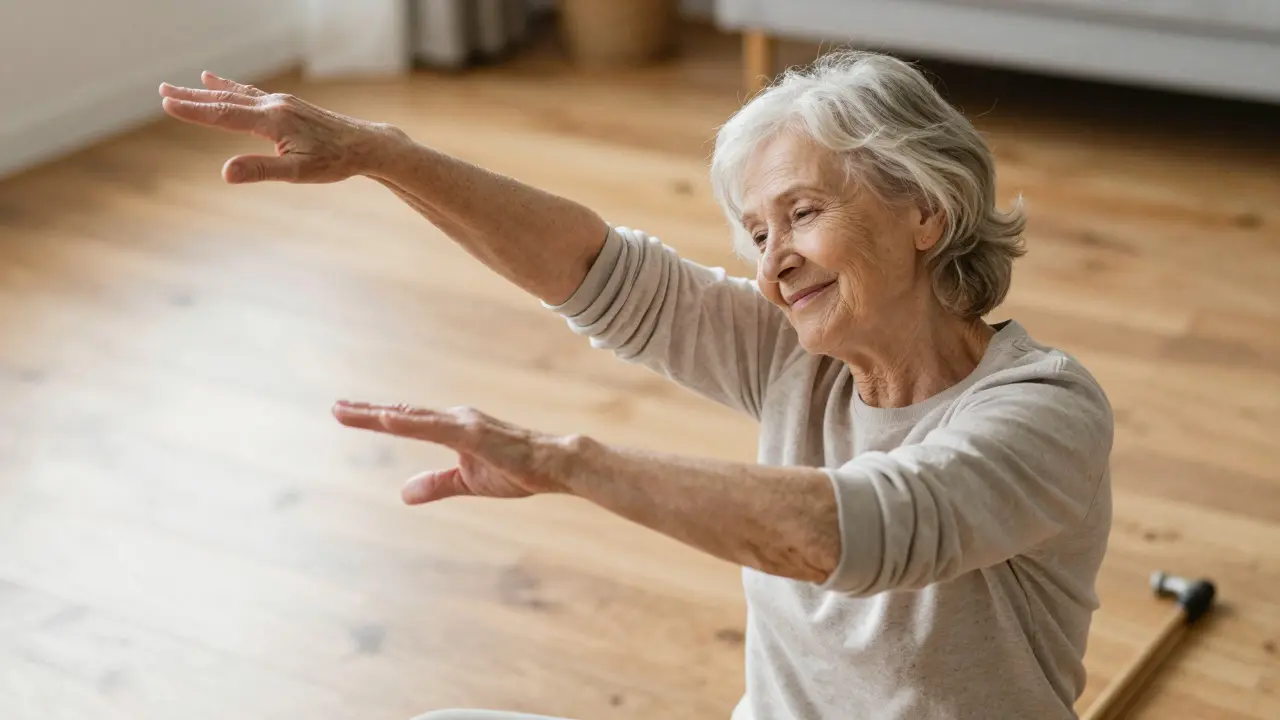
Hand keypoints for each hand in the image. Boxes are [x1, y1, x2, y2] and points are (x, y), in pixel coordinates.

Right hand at [158, 71, 400, 183]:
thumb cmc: (334, 162)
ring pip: (235, 95)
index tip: (166, 103)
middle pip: (225, 100)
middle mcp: (274, 105)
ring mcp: (280, 102)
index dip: (194, 110)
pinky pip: (250, 93)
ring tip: (180, 87)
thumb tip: (225, 172)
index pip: (224, 115)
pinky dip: (229, 87)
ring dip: (206, 92)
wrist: (364, 145)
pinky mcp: (286, 105)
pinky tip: (216, 81)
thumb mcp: (298, 173)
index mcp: (273, 120)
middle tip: (162, 92)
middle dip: (193, 98)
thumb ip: (260, 170)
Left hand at [332, 401, 576, 504]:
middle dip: (366, 412)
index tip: (345, 413)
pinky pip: (434, 428)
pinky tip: (387, 418)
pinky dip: (409, 422)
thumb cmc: (517, 469)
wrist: (554, 466)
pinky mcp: (473, 434)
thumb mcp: (467, 481)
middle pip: (402, 415)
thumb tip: (403, 494)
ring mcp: (463, 424)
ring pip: (411, 418)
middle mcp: (454, 419)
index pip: (406, 422)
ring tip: (345, 412)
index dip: (375, 418)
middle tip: (334, 408)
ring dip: (378, 414)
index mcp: (453, 429)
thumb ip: (435, 484)